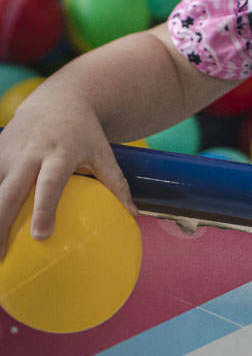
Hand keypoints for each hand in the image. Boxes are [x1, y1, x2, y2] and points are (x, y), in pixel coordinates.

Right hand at [0, 86, 136, 258]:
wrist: (59, 98)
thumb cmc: (86, 134)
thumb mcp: (104, 153)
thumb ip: (117, 184)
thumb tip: (134, 215)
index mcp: (60, 153)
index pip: (50, 184)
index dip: (44, 209)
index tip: (40, 236)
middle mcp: (30, 153)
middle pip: (10, 191)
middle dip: (1, 222)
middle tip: (0, 256)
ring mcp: (8, 151)